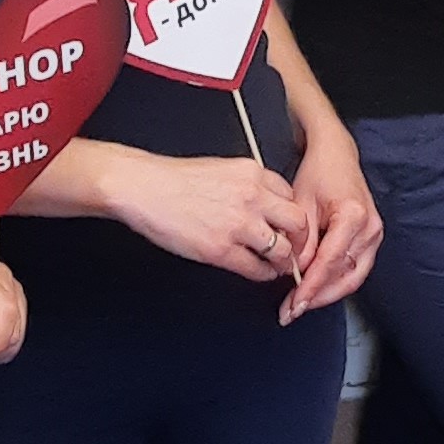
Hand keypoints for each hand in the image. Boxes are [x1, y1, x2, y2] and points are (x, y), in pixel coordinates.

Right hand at [112, 153, 311, 281]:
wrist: (145, 188)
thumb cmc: (174, 179)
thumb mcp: (221, 168)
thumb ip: (246, 184)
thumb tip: (263, 203)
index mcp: (251, 173)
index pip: (290, 195)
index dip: (291, 215)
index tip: (290, 226)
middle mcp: (251, 197)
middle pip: (297, 222)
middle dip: (299, 239)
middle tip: (295, 248)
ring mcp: (238, 225)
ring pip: (282, 250)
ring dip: (284, 262)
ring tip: (279, 265)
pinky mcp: (221, 250)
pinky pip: (256, 269)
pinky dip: (263, 274)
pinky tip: (260, 272)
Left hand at [282, 126, 382, 324]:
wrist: (336, 154)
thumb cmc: (319, 172)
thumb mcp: (301, 204)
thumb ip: (302, 242)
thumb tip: (297, 273)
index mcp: (353, 216)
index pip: (329, 263)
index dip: (310, 288)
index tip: (294, 304)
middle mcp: (370, 228)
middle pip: (346, 277)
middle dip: (318, 297)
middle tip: (292, 310)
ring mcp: (375, 234)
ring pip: (353, 277)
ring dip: (327, 294)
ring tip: (300, 303)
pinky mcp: (372, 238)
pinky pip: (355, 268)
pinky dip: (335, 281)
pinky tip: (316, 288)